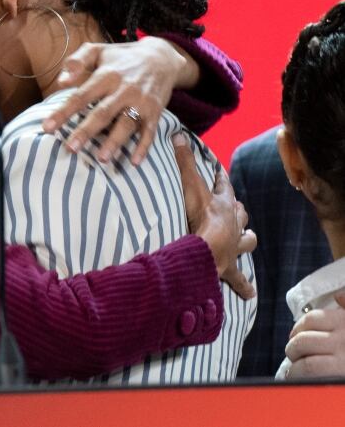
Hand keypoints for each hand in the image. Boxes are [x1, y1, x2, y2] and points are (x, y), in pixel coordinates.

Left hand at [42, 36, 194, 164]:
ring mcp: (141, 102)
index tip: (47, 127)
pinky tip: (135, 161)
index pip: (81, 96)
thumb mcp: (98, 51)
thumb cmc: (121, 58)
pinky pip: (150, 131)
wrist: (161, 58)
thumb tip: (61, 81)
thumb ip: (77, 61)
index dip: (64, 112)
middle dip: (86, 131)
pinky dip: (144, 147)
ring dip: (114, 142)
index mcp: (106, 75)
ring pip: (126, 124)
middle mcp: (124, 89)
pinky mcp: (155, 111)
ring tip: (101, 159)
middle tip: (71, 148)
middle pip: (103, 113)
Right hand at [173, 134, 256, 299]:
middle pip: (240, 215)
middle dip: (238, 211)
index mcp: (223, 205)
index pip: (225, 187)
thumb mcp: (189, 185)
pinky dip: (243, 285)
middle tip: (234, 209)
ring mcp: (233, 247)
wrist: (206, 248)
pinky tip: (248, 292)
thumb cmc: (199, 217)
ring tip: (246, 242)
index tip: (220, 172)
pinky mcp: (229, 267)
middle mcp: (233, 225)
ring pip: (247, 241)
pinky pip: (239, 279)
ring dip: (246, 240)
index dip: (222, 179)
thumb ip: (183, 161)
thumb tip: (178, 134)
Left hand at [285, 293, 344, 378]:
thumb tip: (338, 296)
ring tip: (295, 369)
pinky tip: (298, 377)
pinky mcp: (341, 372)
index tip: (296, 335)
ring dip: (295, 364)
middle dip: (293, 347)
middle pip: (303, 339)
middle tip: (294, 354)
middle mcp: (344, 337)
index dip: (299, 327)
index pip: (312, 319)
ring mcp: (343, 357)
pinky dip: (299, 374)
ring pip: (305, 357)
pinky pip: (312, 370)